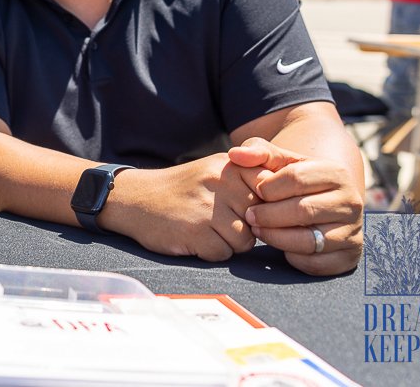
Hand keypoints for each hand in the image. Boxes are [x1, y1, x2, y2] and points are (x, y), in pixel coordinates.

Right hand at [104, 154, 259, 261]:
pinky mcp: (196, 232)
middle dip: (245, 227)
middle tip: (218, 221)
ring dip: (228, 243)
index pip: (271, 192)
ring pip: (244, 241)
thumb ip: (248, 178)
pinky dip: (210, 252)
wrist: (134, 198)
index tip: (243, 210)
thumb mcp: (214, 170)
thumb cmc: (181, 189)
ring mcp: (208, 208)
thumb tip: (285, 203)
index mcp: (229, 166)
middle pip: (260, 220)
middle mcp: (222, 183)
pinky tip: (193, 238)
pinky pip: (223, 254)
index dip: (261, 208)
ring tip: (206, 229)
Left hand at [229, 137, 362, 275]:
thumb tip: (236, 154)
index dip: (268, 187)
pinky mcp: (349, 256)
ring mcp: (352, 231)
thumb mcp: (279, 161)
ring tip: (258, 230)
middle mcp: (350, 202)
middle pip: (303, 210)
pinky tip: (280, 246)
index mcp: (335, 173)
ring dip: (276, 238)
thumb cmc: (294, 180)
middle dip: (268, 215)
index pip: (296, 178)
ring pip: (310, 240)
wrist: (322, 202)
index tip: (254, 192)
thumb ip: (257, 151)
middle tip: (249, 216)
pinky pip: (316, 263)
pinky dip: (293, 258)